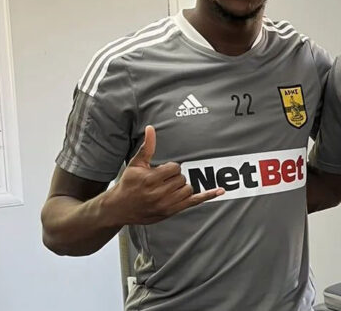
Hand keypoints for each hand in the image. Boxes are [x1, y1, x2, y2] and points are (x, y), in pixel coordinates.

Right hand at [107, 125, 222, 224]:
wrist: (119, 208)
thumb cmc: (128, 183)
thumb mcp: (136, 164)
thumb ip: (147, 147)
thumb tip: (151, 128)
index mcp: (151, 180)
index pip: (175, 168)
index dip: (170, 168)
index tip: (161, 172)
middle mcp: (159, 193)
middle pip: (182, 179)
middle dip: (174, 178)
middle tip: (162, 182)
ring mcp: (166, 204)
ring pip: (188, 189)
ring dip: (182, 186)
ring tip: (168, 188)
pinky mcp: (171, 211)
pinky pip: (194, 202)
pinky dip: (208, 196)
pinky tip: (220, 190)